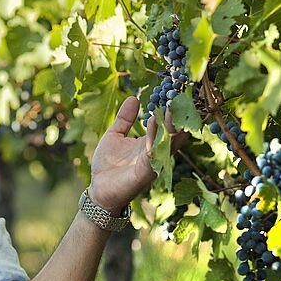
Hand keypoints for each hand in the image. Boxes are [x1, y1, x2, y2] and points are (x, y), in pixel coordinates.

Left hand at [88, 96, 188, 212]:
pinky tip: (153, 124)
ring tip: (170, 108)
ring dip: (169, 125)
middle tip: (181, 96)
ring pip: (166, 142)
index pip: (166, 124)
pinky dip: (154, 139)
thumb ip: (125, 118)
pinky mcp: (145, 172)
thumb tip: (133, 97)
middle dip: (178, 116)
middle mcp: (155, 151)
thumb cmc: (108, 165)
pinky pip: (153, 153)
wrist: (99, 190)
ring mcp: (152, 162)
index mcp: (150, 142)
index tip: (176, 90)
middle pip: (173, 132)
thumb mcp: (115, 135)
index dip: (172, 109)